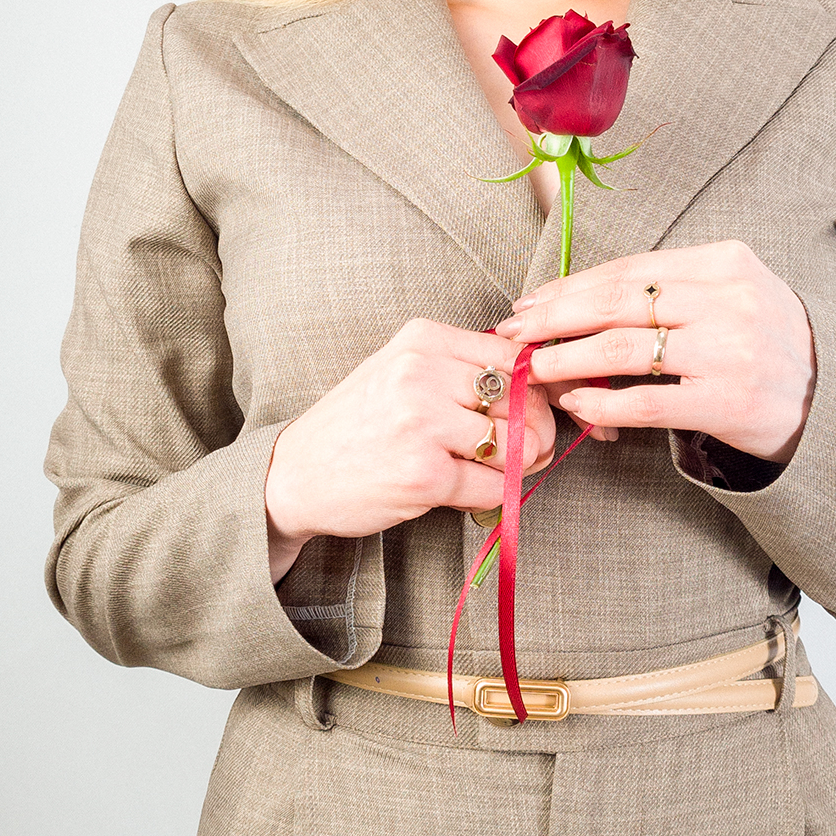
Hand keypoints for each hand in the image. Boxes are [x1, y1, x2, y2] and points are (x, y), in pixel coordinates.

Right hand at [265, 319, 556, 581]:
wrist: (294, 475)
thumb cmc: (358, 424)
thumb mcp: (403, 371)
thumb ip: (461, 368)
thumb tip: (540, 380)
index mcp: (423, 339)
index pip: (515, 356)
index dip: (537, 389)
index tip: (533, 411)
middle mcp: (422, 374)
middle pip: (524, 399)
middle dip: (538, 431)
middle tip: (530, 451)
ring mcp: (423, 424)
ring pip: (517, 443)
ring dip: (521, 465)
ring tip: (501, 471)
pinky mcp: (424, 474)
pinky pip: (495, 486)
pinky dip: (496, 495)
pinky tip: (472, 492)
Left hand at [493, 241, 815, 463]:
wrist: (831, 398)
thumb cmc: (763, 343)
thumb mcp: (730, 294)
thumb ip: (668, 290)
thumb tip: (577, 298)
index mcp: (724, 262)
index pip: (629, 270)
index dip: (569, 286)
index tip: (528, 302)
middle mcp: (728, 299)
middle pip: (618, 303)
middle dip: (555, 318)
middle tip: (515, 332)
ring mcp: (729, 351)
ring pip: (623, 349)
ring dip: (567, 359)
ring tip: (534, 369)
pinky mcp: (726, 402)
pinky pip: (646, 401)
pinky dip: (602, 403)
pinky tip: (576, 404)